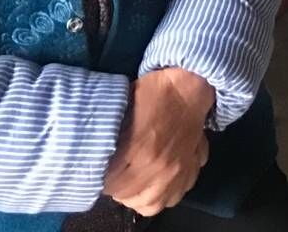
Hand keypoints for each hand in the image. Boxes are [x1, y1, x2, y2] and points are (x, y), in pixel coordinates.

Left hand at [103, 68, 215, 215]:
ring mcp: (178, 169)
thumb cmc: (152, 92)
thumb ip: (110, 135)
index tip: (100, 168)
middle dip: (119, 189)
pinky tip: (157, 180)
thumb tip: (95, 153)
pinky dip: (166, 192)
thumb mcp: (122, 109)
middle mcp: (160, 166)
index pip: (111, 184)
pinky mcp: (192, 166)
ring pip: (156, 203)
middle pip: (131, 199)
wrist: (190, 82)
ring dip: (142, 197)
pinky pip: (178, 193)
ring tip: (135, 183)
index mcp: (139, 150)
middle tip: (115, 176)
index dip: (101, 177)